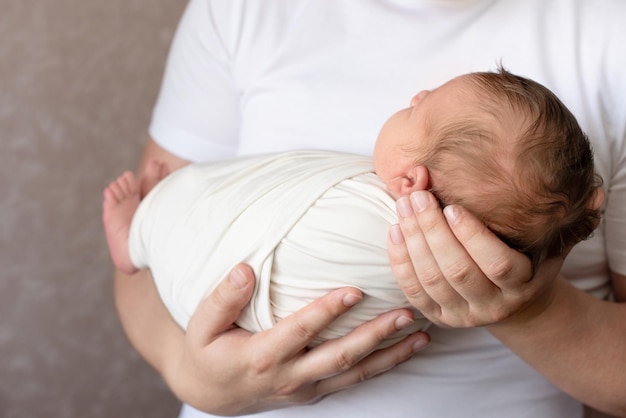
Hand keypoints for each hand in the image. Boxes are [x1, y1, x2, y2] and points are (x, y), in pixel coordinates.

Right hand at [168, 264, 429, 414]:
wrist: (211, 392)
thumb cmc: (207, 351)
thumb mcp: (202, 326)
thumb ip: (223, 298)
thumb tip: (244, 269)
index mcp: (262, 356)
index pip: (300, 331)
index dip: (327, 312)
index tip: (355, 291)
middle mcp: (289, 377)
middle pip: (339, 357)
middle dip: (374, 336)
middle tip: (405, 313)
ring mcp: (305, 388)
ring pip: (355, 373)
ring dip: (389, 354)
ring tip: (421, 334)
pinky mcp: (316, 391)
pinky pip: (354, 380)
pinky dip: (383, 366)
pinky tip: (407, 350)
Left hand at [388, 190, 562, 327]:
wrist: (512, 305)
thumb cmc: (528, 264)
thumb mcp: (550, 246)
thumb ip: (566, 222)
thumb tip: (594, 193)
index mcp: (520, 286)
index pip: (497, 264)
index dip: (473, 236)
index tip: (453, 206)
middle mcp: (491, 306)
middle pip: (456, 269)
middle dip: (432, 230)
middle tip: (417, 196)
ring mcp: (461, 314)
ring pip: (431, 279)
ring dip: (412, 240)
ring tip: (403, 205)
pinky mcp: (437, 317)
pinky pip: (413, 291)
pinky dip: (399, 262)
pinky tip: (394, 232)